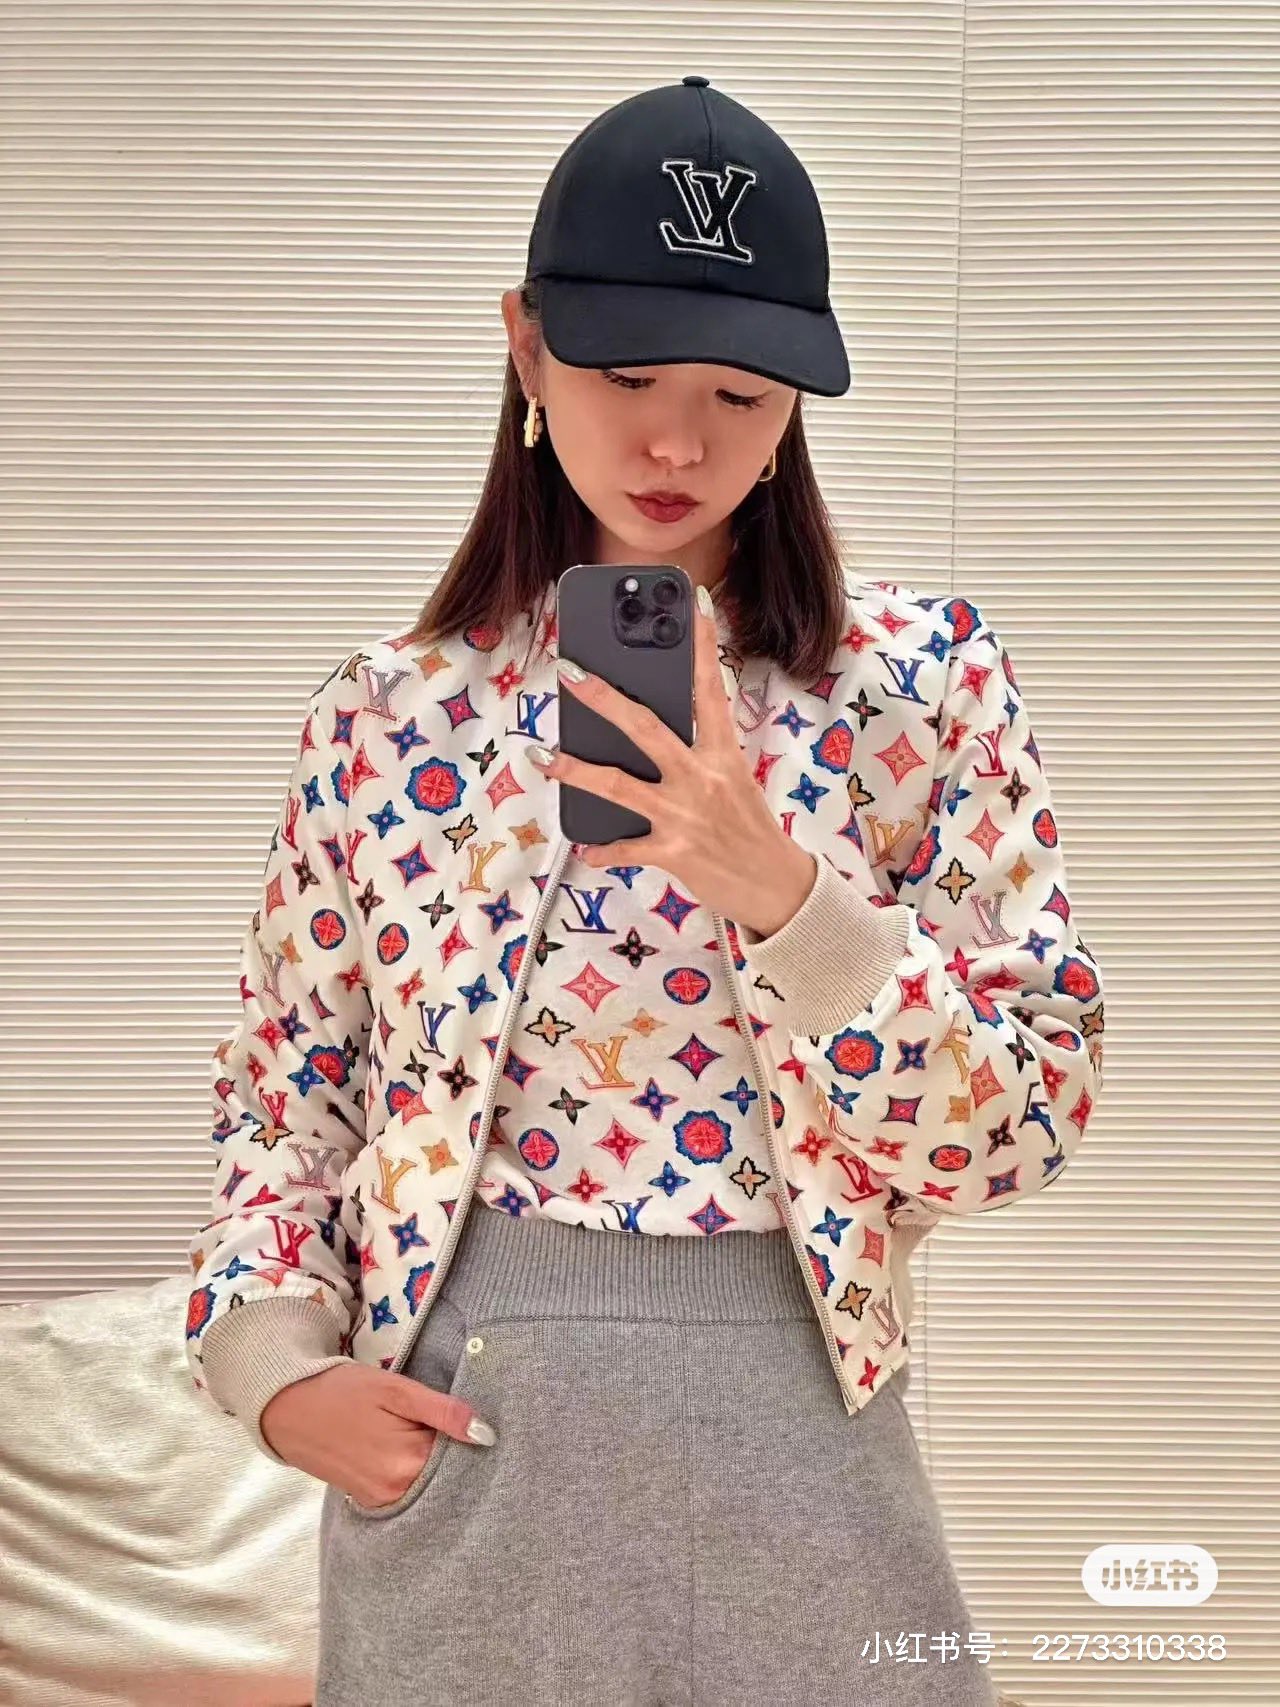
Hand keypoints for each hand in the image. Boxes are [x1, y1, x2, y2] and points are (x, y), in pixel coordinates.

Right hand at [260, 1362, 495, 1507]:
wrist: (288, 1407)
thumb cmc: (345, 1391)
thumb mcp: (397, 1391)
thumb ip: (443, 1412)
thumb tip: (487, 1434)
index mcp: (407, 1465)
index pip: (462, 1460)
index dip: (472, 1440)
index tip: (478, 1423)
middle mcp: (396, 1492)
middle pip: (446, 1477)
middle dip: (457, 1455)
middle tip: (452, 1424)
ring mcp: (381, 1500)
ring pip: (428, 1484)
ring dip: (436, 1463)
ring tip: (428, 1433)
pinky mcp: (369, 1500)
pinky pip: (407, 1490)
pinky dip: (416, 1472)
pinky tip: (411, 1449)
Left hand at [534, 592, 816, 940]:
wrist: (777, 888)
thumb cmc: (751, 832)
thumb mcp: (734, 783)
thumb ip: (697, 758)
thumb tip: (651, 738)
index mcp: (723, 756)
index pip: (711, 691)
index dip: (701, 647)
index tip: (692, 605)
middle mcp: (702, 778)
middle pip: (646, 728)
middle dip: (603, 698)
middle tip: (570, 673)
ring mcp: (685, 816)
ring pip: (620, 785)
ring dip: (576, 769)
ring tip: (542, 756)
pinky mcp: (674, 853)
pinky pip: (626, 848)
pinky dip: (602, 850)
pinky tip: (583, 846)